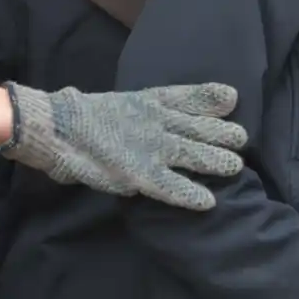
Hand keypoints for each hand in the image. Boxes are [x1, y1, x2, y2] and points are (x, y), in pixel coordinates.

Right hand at [0, 83, 247, 209]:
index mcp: (149, 102)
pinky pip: (172, 186)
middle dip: (222, 133)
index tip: (231, 96)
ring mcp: (151, 148)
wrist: (56, 128)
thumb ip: (143, 106)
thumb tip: (158, 112)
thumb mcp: (118, 101)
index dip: (210, 98)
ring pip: (194, 154)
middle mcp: (157, 123)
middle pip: (199, 127)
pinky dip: (191, 194)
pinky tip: (207, 202)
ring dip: (216, 161)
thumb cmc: (79, 115)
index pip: (186, 98)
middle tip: (242, 138)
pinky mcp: (141, 174)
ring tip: (236, 167)